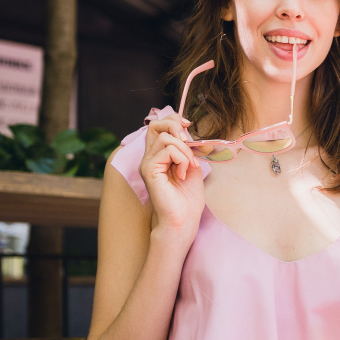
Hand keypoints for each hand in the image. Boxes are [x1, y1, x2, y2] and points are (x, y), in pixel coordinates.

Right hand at [139, 113, 205, 240]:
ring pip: (166, 138)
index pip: (158, 126)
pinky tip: (183, 174)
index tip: (188, 126)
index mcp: (158, 156)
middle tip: (190, 147)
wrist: (183, 220)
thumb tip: (187, 130)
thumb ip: (187, 149)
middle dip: (178, 129)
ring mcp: (147, 164)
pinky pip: (168, 150)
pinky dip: (182, 159)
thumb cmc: (187, 199)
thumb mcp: (192, 167)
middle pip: (157, 125)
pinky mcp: (149, 170)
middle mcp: (149, 158)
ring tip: (189, 167)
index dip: (173, 120)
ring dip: (185, 151)